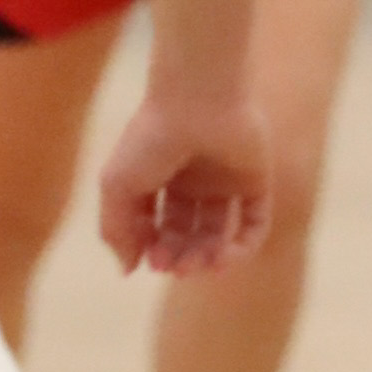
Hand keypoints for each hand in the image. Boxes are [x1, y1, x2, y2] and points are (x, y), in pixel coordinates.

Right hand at [97, 92, 271, 277]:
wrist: (197, 101)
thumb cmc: (151, 139)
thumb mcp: (118, 187)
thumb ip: (115, 230)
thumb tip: (128, 270)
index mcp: (158, 176)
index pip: (155, 225)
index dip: (153, 248)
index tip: (151, 261)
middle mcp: (193, 179)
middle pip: (187, 233)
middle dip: (180, 257)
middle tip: (176, 267)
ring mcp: (226, 181)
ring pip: (219, 233)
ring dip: (209, 258)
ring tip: (200, 265)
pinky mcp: (256, 181)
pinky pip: (254, 224)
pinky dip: (243, 248)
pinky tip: (224, 259)